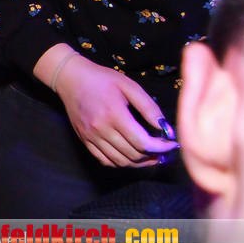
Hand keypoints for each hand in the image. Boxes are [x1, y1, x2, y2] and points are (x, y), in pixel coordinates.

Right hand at [54, 55, 178, 166]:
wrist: (71, 79)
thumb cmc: (102, 79)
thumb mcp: (129, 86)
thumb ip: (149, 107)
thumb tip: (165, 128)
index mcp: (114, 114)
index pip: (142, 142)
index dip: (161, 147)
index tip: (172, 144)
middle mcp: (101, 129)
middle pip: (133, 154)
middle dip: (153, 156)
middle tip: (163, 150)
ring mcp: (91, 137)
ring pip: (120, 161)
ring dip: (138, 163)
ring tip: (150, 156)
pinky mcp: (85, 140)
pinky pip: (105, 161)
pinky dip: (121, 163)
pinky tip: (130, 156)